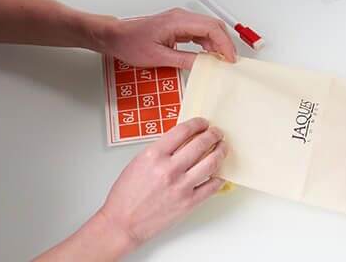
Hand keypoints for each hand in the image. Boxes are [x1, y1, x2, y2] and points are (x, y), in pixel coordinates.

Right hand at [95, 117, 226, 252]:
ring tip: (222, 147)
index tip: (203, 123)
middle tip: (217, 132)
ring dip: (221, 151)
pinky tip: (219, 173)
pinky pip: (211, 187)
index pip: (184, 130)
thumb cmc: (126, 194)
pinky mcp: (188, 203)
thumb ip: (162, 149)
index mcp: (154, 155)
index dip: (198, 123)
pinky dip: (218, 177)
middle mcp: (169, 169)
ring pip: (211, 162)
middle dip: (213, 134)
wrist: (122, 224)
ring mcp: (181, 186)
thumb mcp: (140, 161)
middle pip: (201, 143)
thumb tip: (183, 139)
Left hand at [100, 8, 236, 69]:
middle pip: (213, 25)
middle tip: (230, 61)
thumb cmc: (131, 43)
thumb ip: (183, 60)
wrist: (116, 36)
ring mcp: (181, 20)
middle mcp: (182, 17)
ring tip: (222, 60)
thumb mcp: (158, 57)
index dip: (224, 43)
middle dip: (225, 42)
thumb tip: (204, 64)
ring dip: (217, 43)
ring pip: (208, 28)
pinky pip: (199, 32)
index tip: (230, 58)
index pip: (210, 28)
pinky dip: (208, 42)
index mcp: (178, 21)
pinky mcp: (178, 26)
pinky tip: (209, 55)